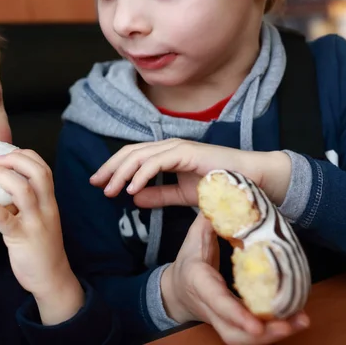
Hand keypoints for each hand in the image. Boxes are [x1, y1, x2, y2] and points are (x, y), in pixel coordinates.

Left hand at [0, 149, 83, 324]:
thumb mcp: (42, 218)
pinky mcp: (21, 238)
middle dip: (15, 160)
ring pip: (23, 191)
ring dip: (2, 176)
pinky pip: (6, 218)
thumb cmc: (43, 246)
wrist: (52, 277)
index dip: (26, 156)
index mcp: (50, 202)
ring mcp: (35, 223)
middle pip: (38, 174)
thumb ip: (31, 202)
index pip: (44, 169)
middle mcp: (46, 208)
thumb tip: (6, 182)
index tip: (8, 153)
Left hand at [89, 139, 291, 207]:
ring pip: (139, 156)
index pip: (131, 157)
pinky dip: (141, 175)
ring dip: (121, 174)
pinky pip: (156, 163)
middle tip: (95, 184)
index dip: (113, 168)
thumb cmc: (219, 186)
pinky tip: (132, 189)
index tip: (99, 183)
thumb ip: (158, 195)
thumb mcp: (181, 195)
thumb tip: (134, 198)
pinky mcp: (186, 152)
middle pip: (129, 153)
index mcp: (165, 154)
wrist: (250, 181)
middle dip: (110, 169)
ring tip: (110, 190)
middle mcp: (168, 147)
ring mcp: (176, 147)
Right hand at [161, 213, 309, 344]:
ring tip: (299, 320)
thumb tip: (225, 199)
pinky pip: (251, 336)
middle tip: (291, 321)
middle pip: (234, 333)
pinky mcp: (233, 326)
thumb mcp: (193, 240)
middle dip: (264, 333)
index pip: (217, 301)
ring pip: (244, 339)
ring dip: (273, 335)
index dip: (236, 314)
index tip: (256, 323)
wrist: (176, 292)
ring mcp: (221, 320)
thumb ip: (208, 222)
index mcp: (199, 284)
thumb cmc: (186, 264)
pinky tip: (293, 320)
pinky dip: (274, 331)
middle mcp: (210, 307)